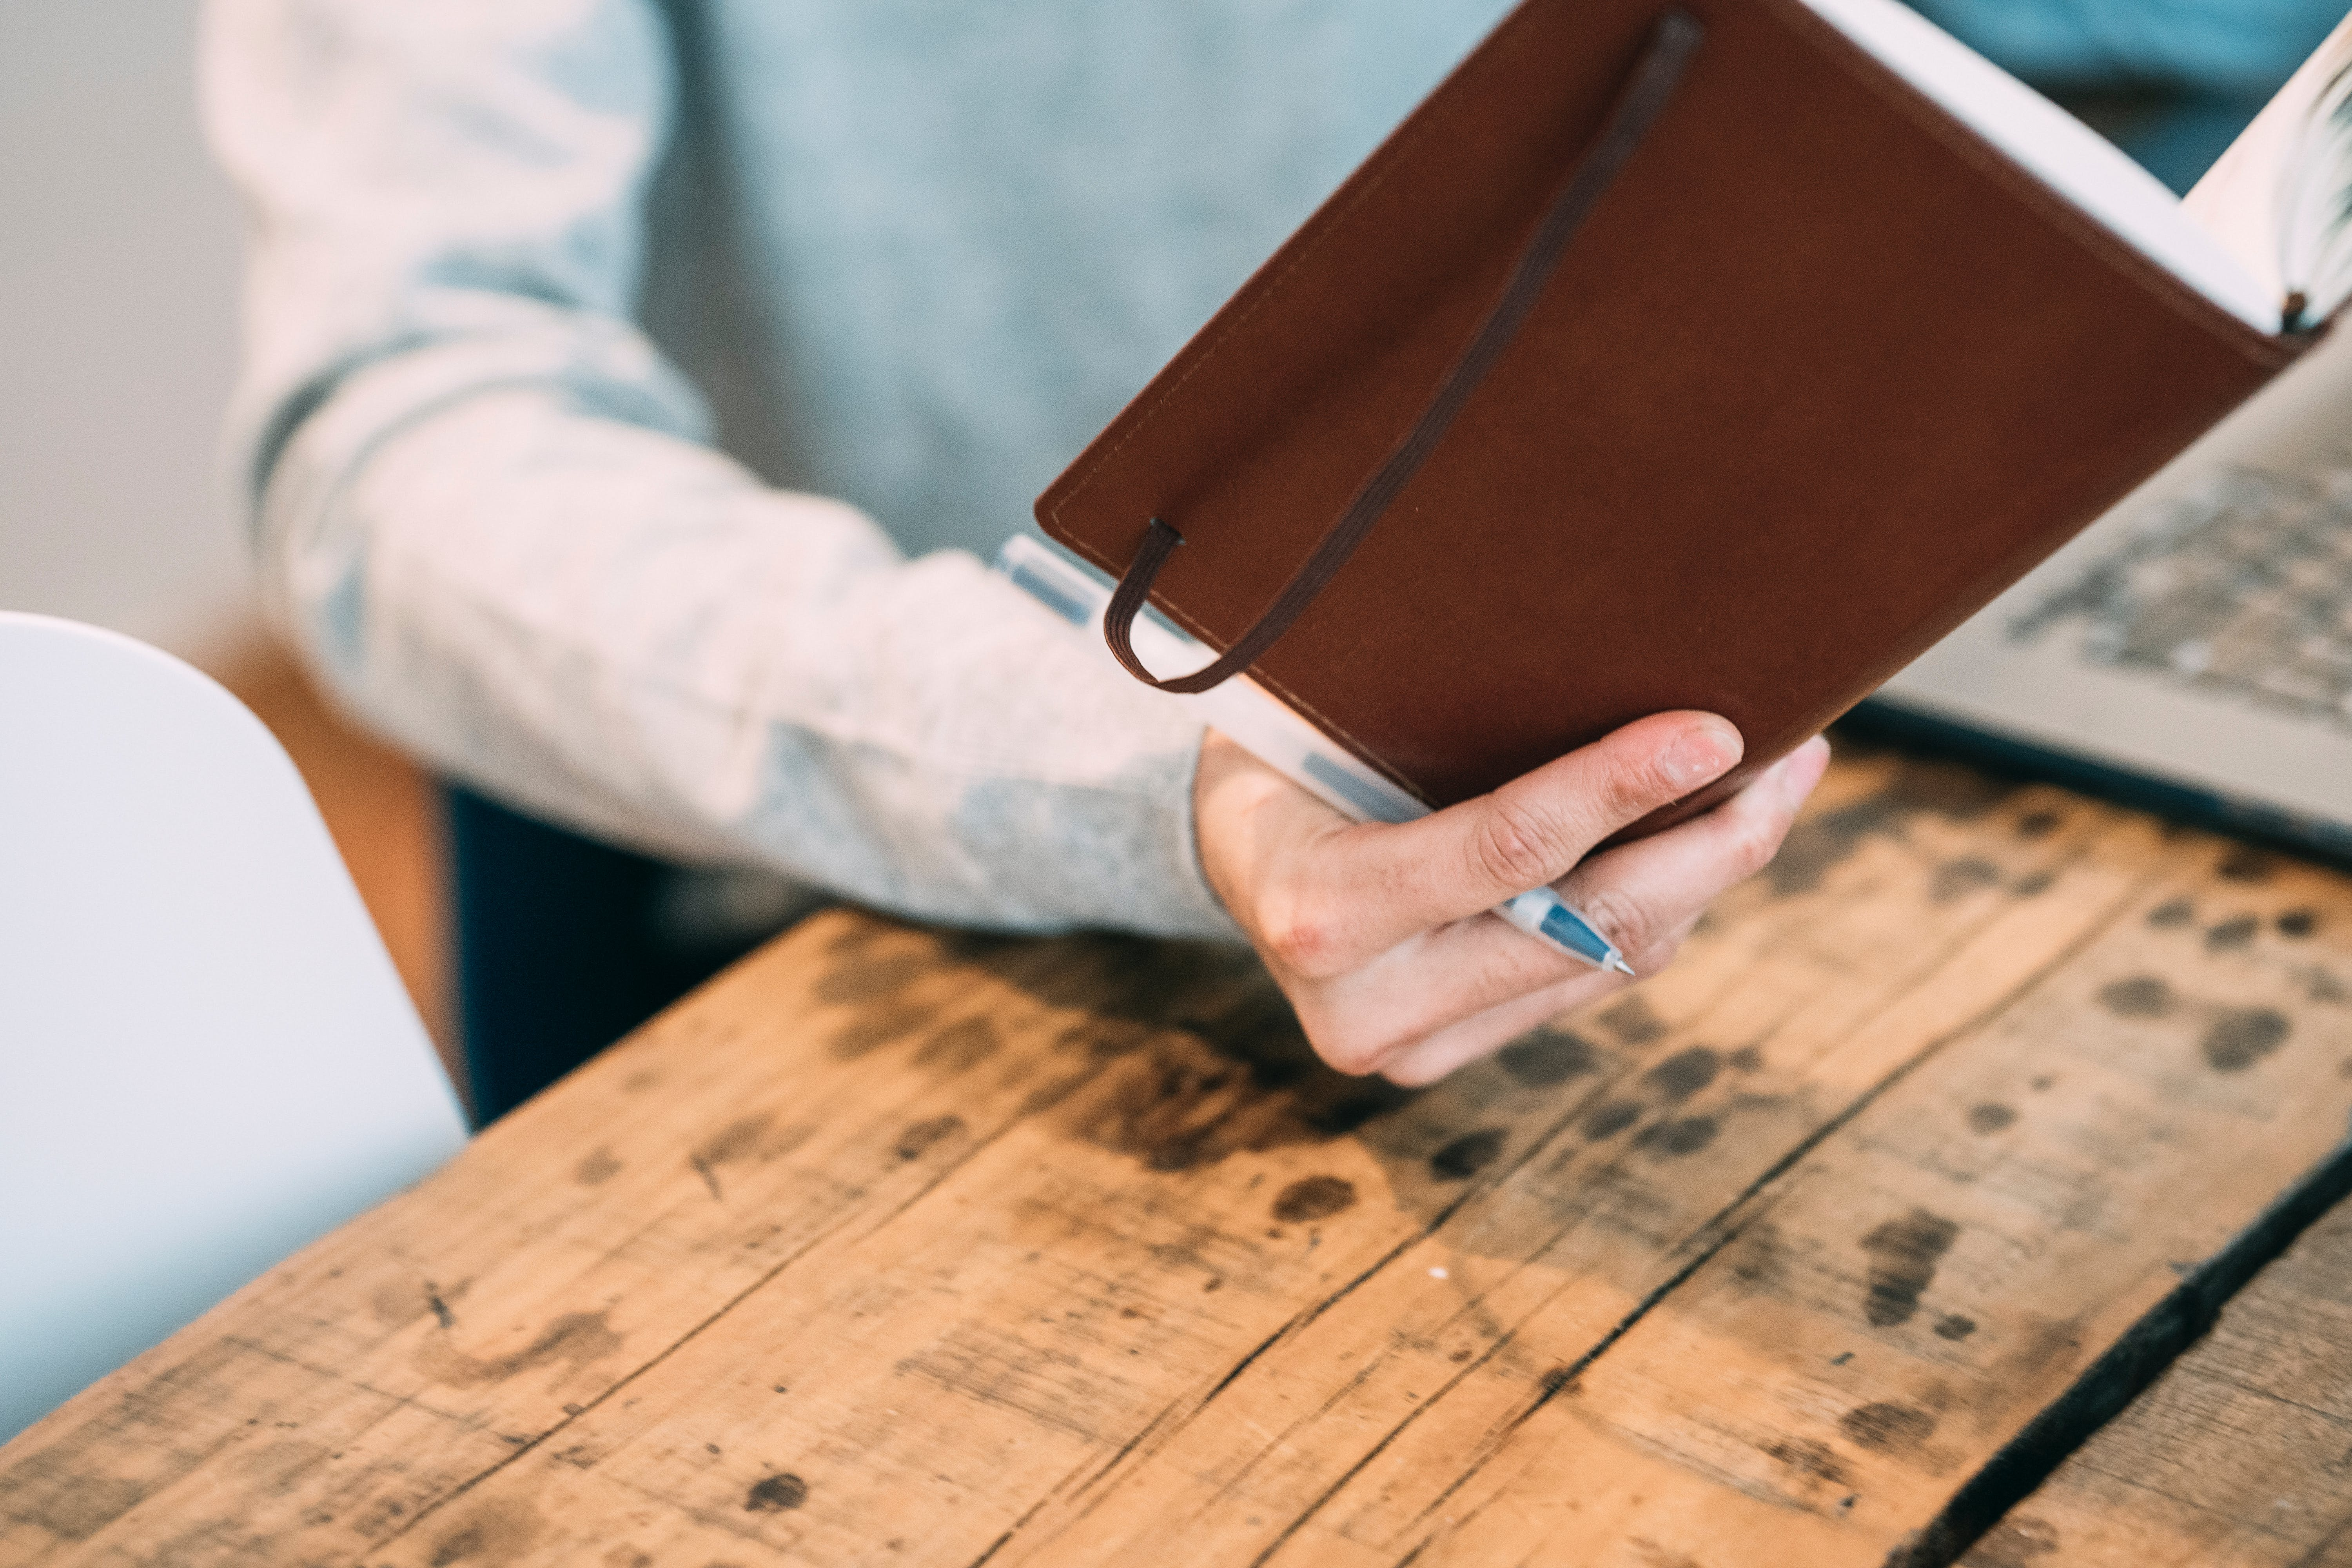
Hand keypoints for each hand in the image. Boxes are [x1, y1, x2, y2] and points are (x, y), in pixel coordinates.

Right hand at [1193, 714, 1830, 1084]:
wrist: (1231, 859)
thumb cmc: (1279, 755)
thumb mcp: (1318, 718)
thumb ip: (1431, 716)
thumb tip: (1600, 643)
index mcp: (1319, 910)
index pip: (1502, 853)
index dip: (1618, 789)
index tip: (1717, 731)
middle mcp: (1366, 1007)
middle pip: (1587, 929)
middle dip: (1710, 846)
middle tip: (1795, 758)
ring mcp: (1415, 1046)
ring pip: (1610, 963)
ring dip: (1706, 876)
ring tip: (1776, 783)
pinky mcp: (1456, 1053)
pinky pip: (1593, 979)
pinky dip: (1662, 909)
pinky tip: (1705, 842)